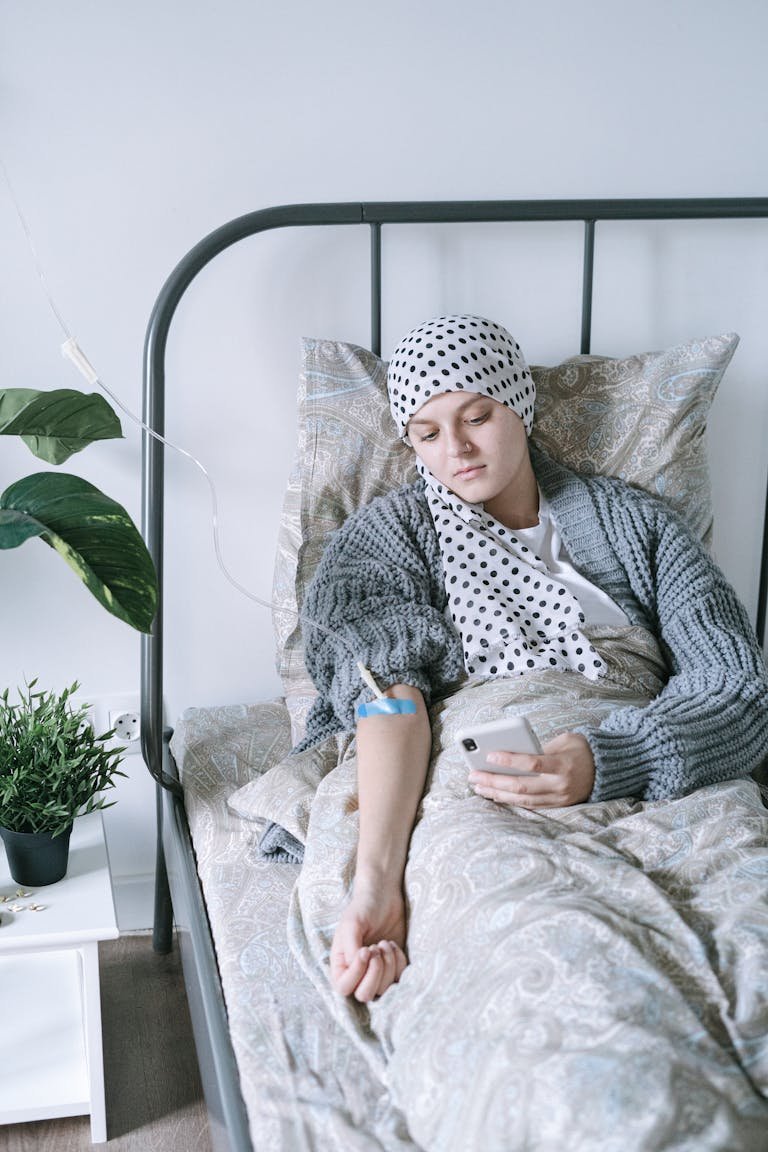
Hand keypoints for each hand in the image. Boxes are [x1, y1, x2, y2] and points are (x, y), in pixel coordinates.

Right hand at [330, 878, 407, 1002]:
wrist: (384, 897)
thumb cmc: (363, 908)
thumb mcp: (351, 924)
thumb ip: (350, 948)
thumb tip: (356, 967)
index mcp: (340, 964)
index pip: (343, 987)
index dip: (356, 973)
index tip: (366, 949)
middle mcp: (357, 973)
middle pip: (364, 995)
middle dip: (375, 973)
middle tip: (376, 947)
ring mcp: (376, 973)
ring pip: (383, 989)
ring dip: (388, 965)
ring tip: (385, 942)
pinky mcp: (393, 969)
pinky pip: (399, 980)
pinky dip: (399, 963)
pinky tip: (393, 945)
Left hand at [468, 731, 594, 807]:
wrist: (606, 770)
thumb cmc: (581, 749)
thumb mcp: (565, 740)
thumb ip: (540, 747)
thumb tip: (510, 754)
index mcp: (563, 764)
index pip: (533, 763)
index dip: (510, 760)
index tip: (490, 755)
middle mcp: (560, 785)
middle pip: (522, 785)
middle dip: (494, 781)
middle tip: (473, 775)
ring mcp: (558, 798)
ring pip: (522, 800)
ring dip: (497, 793)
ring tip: (478, 786)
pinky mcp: (557, 806)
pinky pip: (529, 806)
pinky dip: (510, 800)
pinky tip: (494, 795)